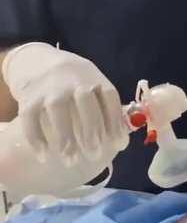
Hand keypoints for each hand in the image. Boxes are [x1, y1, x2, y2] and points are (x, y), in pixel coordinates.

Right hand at [3, 43, 128, 163]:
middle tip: (94, 155)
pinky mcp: (29, 97)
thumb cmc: (75, 84)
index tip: (119, 145)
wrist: (37, 61)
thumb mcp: (93, 86)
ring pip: (57, 108)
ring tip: (69, 161)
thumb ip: (106, 109)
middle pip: (84, 101)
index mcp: (94, 78)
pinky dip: (35, 138)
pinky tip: (43, 156)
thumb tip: (121, 143)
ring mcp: (49, 87)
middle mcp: (73, 80)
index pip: (109, 96)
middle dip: (91, 129)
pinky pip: (30, 117)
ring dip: (64, 136)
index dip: (115, 120)